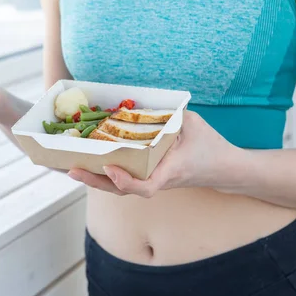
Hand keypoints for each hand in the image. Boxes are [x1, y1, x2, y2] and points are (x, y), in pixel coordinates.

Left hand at [68, 111, 243, 197]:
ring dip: (96, 180)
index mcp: (171, 170)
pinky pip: (126, 179)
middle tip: (72, 170)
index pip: (147, 186)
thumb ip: (168, 114)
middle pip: (123, 190)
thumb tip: (139, 105)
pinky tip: (90, 162)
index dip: (126, 181)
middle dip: (96, 182)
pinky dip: (106, 174)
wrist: (224, 169)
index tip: (110, 169)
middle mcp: (159, 180)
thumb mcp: (193, 123)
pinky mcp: (150, 177)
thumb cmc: (211, 146)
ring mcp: (153, 180)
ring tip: (72, 168)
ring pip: (121, 187)